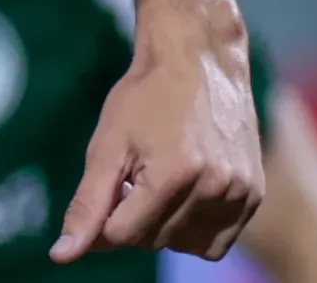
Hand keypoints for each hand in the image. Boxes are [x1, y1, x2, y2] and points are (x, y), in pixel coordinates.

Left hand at [54, 26, 264, 262]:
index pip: (125, 235)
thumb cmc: (144, 96)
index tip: (106, 190)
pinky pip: (218, 241)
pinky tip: (184, 192)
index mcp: (174, 175)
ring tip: (160, 181)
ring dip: (165, 226)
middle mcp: (215, 188)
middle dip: (134, 218)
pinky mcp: (256, 194)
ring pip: (188, 245)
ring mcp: (241, 194)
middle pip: (155, 241)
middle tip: (135, 175)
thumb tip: (61, 256)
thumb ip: (87, 204)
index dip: (105, 219)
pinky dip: (195, 227)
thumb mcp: (106, 146)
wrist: (199, 59)